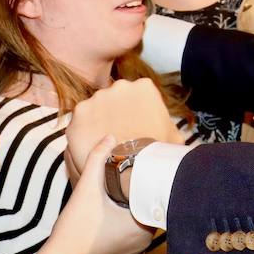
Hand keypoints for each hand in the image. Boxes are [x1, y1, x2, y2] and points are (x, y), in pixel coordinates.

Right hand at [47, 136, 156, 253]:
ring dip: (134, 200)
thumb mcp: (87, 189)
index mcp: (144, 226)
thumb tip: (109, 137)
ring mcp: (135, 247)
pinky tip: (117, 200)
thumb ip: (97, 160)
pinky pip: (132, 226)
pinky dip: (127, 213)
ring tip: (128, 180)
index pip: (159, 196)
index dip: (154, 178)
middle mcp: (145, 239)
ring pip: (141, 215)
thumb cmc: (76, 229)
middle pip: (150, 204)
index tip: (149, 163)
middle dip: (143, 187)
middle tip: (138, 166)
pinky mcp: (123, 250)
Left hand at [64, 78, 182, 178]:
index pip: (137, 94)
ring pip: (96, 109)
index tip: (136, 125)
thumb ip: (169, 124)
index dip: (136, 111)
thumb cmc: (155, 152)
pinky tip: (93, 146)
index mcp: (143, 86)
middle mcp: (119, 86)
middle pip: (115, 99)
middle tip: (121, 135)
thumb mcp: (174, 135)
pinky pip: (80, 122)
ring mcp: (97, 97)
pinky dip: (84, 132)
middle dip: (116, 113)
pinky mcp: (79, 112)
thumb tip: (172, 131)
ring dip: (98, 122)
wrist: (132, 167)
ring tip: (106, 143)